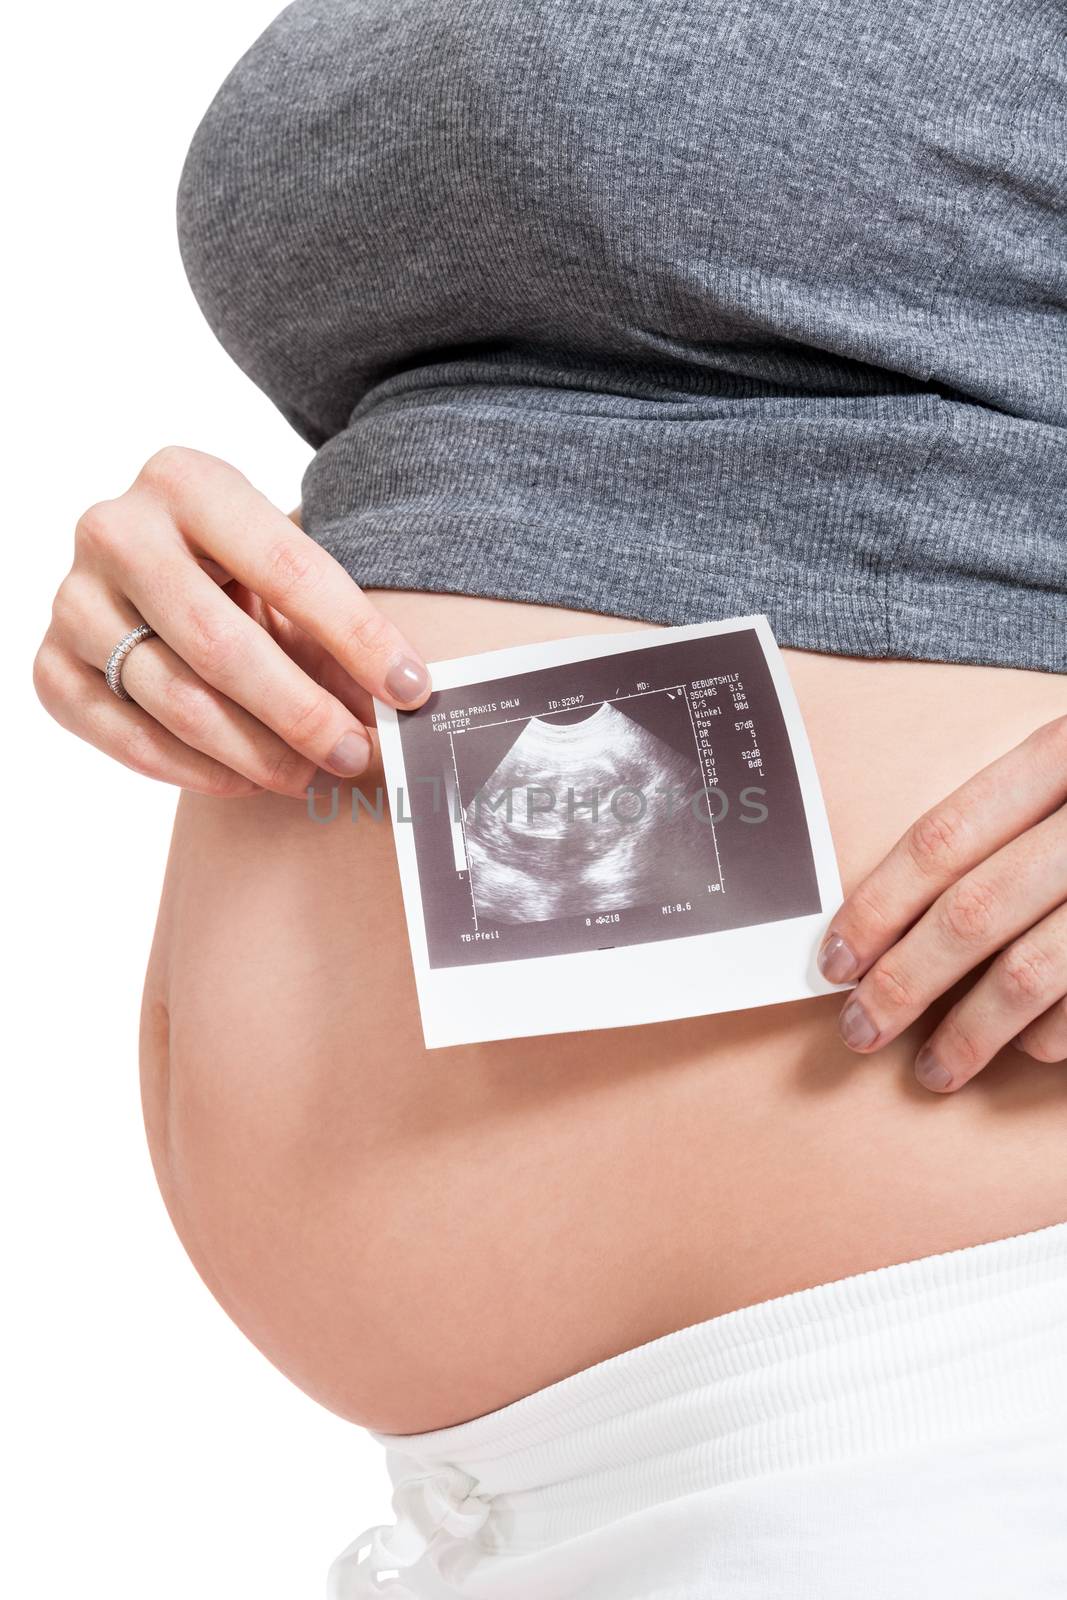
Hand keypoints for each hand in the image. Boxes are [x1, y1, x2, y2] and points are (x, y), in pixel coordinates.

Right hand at [33, 446, 431, 796]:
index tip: (411, 690)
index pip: (288, 568)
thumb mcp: (283, 568)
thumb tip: (403, 702)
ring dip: (255, 752)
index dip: (357, 637)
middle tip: (355, 753)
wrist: (150, 566)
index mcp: (186, 480)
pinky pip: (125, 737)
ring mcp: (73, 600)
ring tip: (309, 774)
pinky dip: (194, 770)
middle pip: (220, 645)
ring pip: (173, 700)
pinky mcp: (51, 664)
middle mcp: (115, 531)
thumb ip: (333, 626)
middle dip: (301, 711)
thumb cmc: (236, 569)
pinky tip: (246, 780)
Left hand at [817, 715, 1066, 1091]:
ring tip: (932, 1070)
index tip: (834, 961)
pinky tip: (1025, 1050)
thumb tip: (887, 921)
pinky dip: (1052, 1037)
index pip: (942, 840)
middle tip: (858, 1030)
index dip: (877, 908)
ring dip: (972, 1033)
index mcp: (1064, 754)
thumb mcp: (1066, 774)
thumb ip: (1001, 825)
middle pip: (975, 911)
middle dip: (905, 983)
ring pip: (1035, 973)